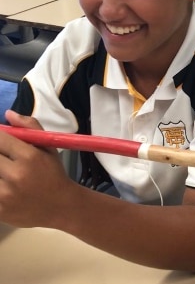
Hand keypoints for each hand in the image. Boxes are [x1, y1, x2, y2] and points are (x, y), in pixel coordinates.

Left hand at [0, 110, 74, 227]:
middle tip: (5, 159)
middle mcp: (16, 175)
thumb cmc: (54, 174)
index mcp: (30, 157)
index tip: (1, 141)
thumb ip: (30, 128)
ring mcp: (5, 195)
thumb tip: (8, 114)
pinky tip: (4, 184)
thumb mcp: (48, 148)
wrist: (62, 207)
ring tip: (5, 170)